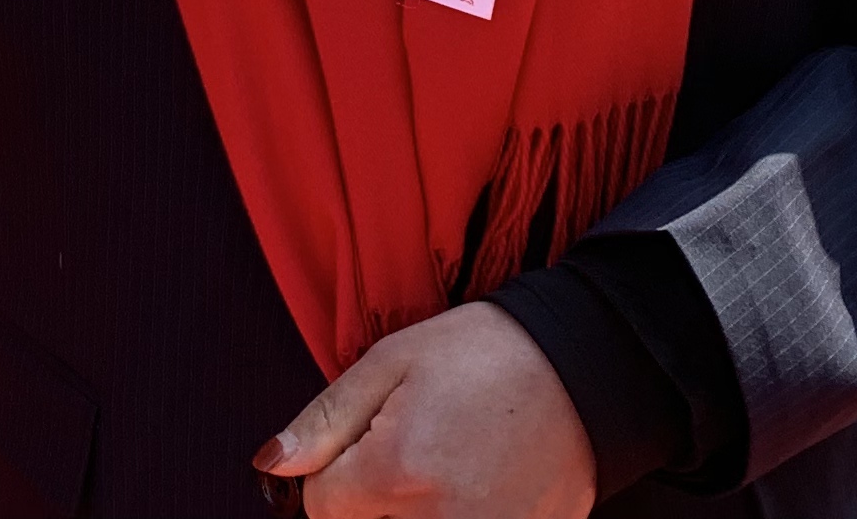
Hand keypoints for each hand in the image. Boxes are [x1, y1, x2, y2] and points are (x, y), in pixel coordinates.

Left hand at [255, 303, 596, 518]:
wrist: (584, 370)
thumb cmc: (485, 354)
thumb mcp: (392, 361)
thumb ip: (326, 421)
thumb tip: (272, 465)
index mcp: (397, 469)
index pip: (321, 508)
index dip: (328, 475)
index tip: (361, 446)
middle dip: (369, 497)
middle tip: (409, 449)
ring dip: (407, 511)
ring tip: (440, 467)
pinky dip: (448, 517)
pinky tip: (470, 486)